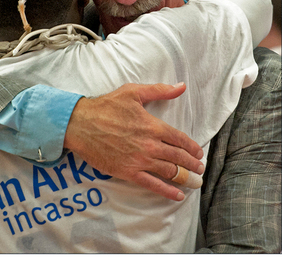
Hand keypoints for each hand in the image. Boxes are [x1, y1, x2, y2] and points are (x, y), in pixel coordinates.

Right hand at [64, 83, 204, 200]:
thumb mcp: (133, 92)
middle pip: (178, 158)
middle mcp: (150, 145)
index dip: (192, 148)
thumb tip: (181, 86)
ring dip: (185, 178)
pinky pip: (152, 185)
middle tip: (200, 170)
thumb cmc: (106, 106)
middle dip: (192, 165)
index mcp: (153, 126)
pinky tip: (178, 195)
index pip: (180, 139)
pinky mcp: (128, 172)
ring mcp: (140, 160)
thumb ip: (159, 90)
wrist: (81, 124)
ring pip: (170, 172)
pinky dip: (167, 191)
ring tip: (194, 182)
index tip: (198, 153)